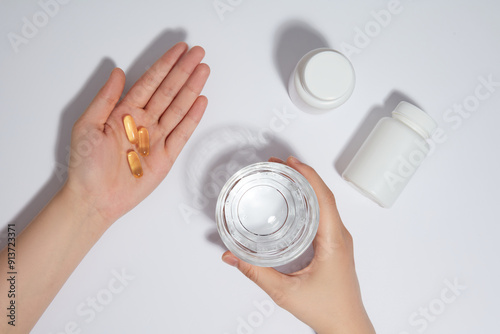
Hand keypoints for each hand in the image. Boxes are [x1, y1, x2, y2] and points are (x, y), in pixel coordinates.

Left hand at [64, 42, 209, 226]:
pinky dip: (192, 117)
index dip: (165, 65)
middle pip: (168, 91)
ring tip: (204, 70)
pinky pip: (182, 133)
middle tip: (198, 53)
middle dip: (183, 71)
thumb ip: (105, 98)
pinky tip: (201, 100)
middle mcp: (143, 122)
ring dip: (192, 89)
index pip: (149, 83)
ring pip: (178, 108)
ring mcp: (156, 139)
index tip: (179, 50)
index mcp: (124, 112)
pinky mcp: (166, 156)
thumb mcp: (87, 125)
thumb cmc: (85, 165)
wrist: (95, 199)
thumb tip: (119, 72)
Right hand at [222, 157, 374, 333]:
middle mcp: (340, 236)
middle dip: (303, 175)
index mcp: (333, 241)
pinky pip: (325, 213)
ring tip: (286, 175)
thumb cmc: (327, 310)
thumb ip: (256, 273)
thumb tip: (232, 257)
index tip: (291, 163)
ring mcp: (339, 239)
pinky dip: (311, 200)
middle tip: (280, 164)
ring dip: (308, 186)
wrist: (346, 326)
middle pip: (324, 195)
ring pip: (326, 203)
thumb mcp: (285, 292)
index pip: (324, 198)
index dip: (308, 176)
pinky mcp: (335, 244)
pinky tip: (296, 200)